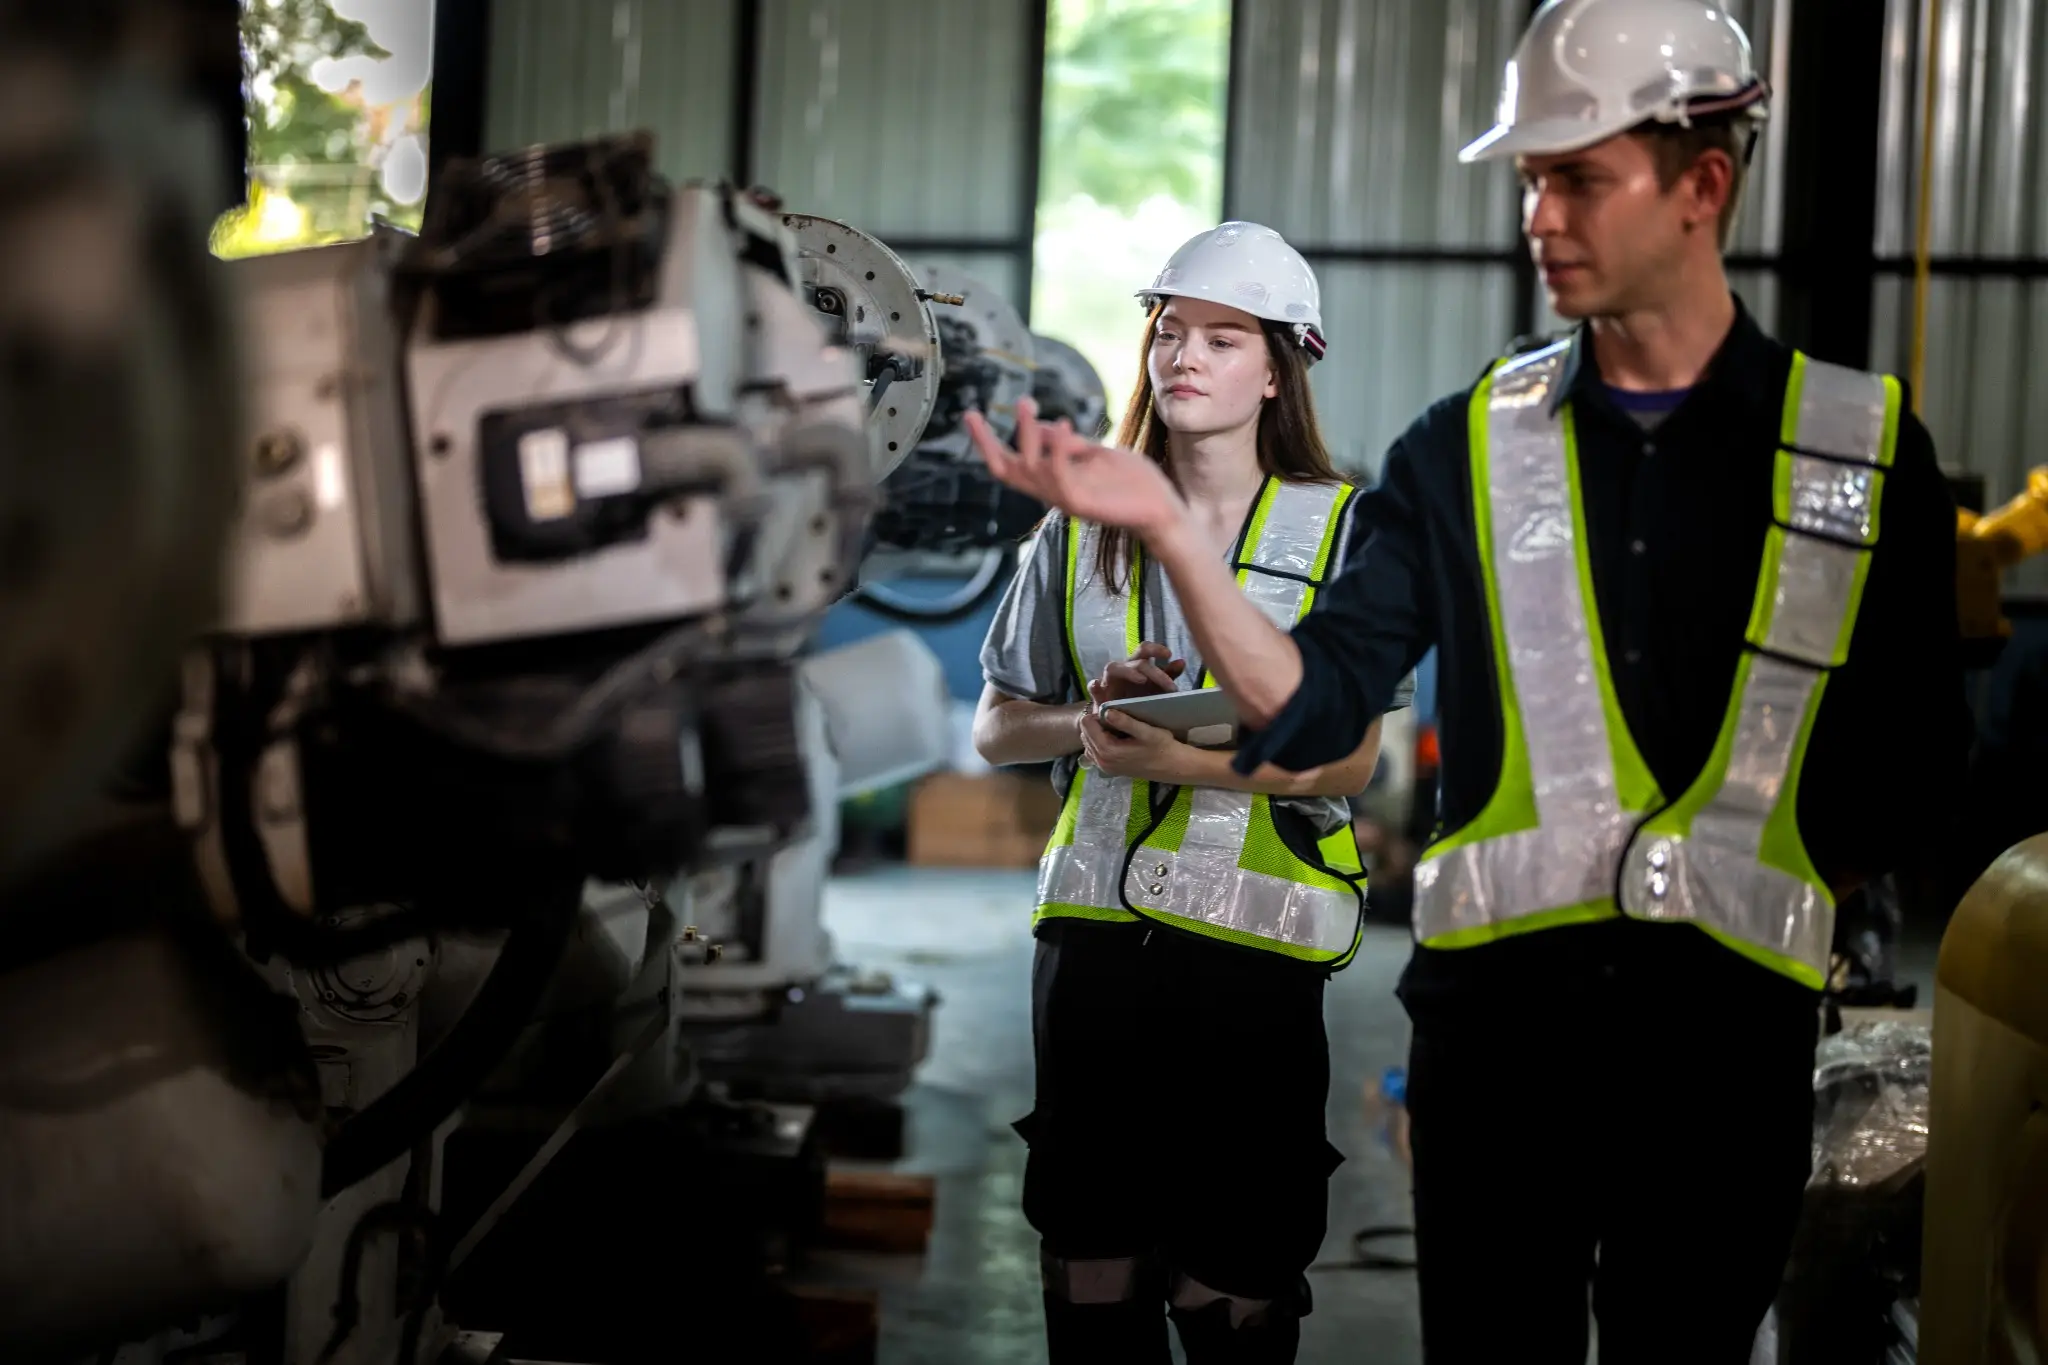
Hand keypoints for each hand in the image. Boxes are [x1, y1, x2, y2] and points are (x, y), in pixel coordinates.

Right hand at [964, 397, 1187, 540]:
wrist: (1161, 508)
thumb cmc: (1132, 482)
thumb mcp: (1095, 454)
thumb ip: (1068, 443)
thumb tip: (1040, 424)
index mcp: (1053, 480)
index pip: (1011, 464)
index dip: (986, 443)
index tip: (971, 416)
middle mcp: (1053, 492)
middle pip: (1007, 472)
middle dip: (986, 444)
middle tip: (973, 414)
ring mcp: (1066, 499)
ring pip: (1030, 469)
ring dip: (1025, 434)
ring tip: (1024, 403)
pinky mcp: (1083, 502)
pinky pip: (1060, 476)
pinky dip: (1057, 449)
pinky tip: (1062, 422)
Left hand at [1080, 695, 1191, 783]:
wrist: (1172, 766)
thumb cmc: (1162, 746)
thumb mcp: (1147, 731)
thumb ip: (1126, 722)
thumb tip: (1107, 712)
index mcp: (1108, 750)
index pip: (1087, 724)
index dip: (1097, 713)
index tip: (1113, 711)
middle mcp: (1101, 761)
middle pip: (1085, 733)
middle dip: (1096, 722)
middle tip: (1115, 717)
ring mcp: (1104, 767)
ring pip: (1088, 742)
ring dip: (1098, 732)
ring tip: (1116, 726)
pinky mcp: (1108, 769)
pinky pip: (1094, 751)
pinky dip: (1100, 742)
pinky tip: (1115, 737)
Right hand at [1097, 642, 1185, 702]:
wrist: (1121, 724)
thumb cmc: (1139, 701)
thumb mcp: (1157, 689)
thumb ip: (1168, 675)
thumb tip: (1181, 661)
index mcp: (1137, 666)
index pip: (1145, 650)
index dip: (1156, 649)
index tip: (1169, 654)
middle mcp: (1123, 670)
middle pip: (1134, 659)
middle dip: (1152, 670)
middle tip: (1168, 685)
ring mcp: (1109, 681)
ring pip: (1113, 667)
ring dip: (1128, 672)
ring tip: (1141, 680)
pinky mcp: (1099, 696)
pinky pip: (1093, 687)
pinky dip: (1094, 686)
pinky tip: (1096, 686)